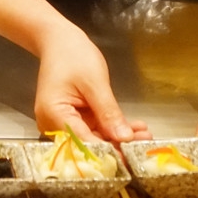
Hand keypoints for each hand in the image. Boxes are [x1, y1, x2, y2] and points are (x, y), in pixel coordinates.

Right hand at [34, 24, 148, 143]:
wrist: (59, 40)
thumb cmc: (73, 55)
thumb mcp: (95, 82)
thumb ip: (108, 112)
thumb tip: (125, 138)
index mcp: (53, 115)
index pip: (83, 143)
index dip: (108, 153)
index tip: (131, 157)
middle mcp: (54, 124)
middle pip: (88, 143)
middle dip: (117, 145)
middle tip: (144, 144)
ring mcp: (62, 122)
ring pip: (93, 137)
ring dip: (118, 136)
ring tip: (144, 135)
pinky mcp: (72, 119)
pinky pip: (93, 128)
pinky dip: (111, 127)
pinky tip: (133, 127)